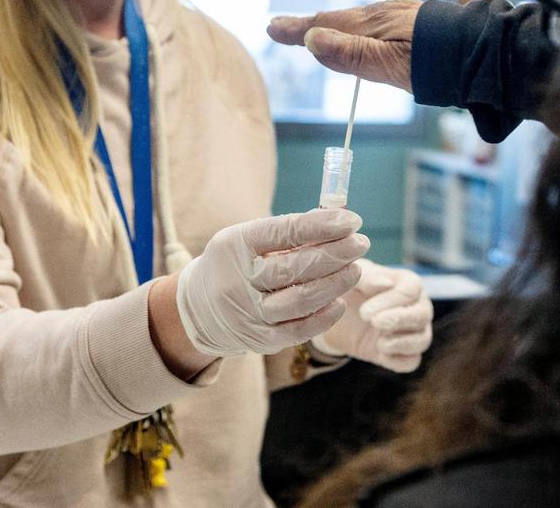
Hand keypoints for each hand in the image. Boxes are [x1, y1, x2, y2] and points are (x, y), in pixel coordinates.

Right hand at [175, 209, 368, 357]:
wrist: (199, 311)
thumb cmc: (237, 264)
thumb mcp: (250, 239)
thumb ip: (290, 232)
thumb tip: (339, 221)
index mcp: (234, 245)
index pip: (283, 232)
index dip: (321, 225)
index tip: (352, 221)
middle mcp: (237, 281)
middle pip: (295, 267)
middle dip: (335, 254)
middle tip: (360, 244)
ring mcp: (248, 314)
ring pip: (301, 299)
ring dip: (336, 283)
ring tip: (356, 269)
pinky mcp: (260, 340)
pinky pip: (300, 329)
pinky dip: (325, 316)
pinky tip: (341, 301)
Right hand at [267, 0, 421, 91]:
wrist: (481, 53)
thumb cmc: (436, 63)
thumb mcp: (388, 65)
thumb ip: (350, 54)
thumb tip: (312, 39)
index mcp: (373, 23)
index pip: (324, 25)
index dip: (297, 30)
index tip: (272, 28)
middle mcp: (384, 13)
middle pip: (339, 19)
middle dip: (310, 24)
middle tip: (284, 28)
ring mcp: (402, 15)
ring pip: (359, 20)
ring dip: (335, 25)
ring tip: (318, 30)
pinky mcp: (418, 21)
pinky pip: (377, 22)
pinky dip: (358, 27)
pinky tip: (366, 33)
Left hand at [312, 259, 432, 372]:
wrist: (342, 315)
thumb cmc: (353, 288)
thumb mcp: (353, 277)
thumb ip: (367, 276)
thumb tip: (386, 283)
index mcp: (409, 283)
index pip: (411, 290)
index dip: (390, 301)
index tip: (364, 312)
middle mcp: (418, 306)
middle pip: (422, 315)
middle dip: (399, 320)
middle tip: (374, 322)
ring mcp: (415, 332)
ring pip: (422, 340)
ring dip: (401, 343)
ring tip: (379, 343)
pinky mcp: (404, 354)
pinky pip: (411, 361)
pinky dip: (398, 361)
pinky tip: (380, 354)